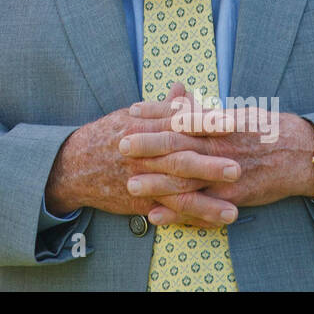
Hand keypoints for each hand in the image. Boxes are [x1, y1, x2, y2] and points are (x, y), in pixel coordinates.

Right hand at [45, 83, 240, 226]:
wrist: (75, 165)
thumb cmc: (109, 136)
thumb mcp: (131, 117)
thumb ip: (162, 107)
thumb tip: (183, 90)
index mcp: (144, 127)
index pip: (179, 123)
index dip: (205, 123)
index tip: (232, 123)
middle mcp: (143, 153)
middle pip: (179, 158)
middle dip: (209, 165)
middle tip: (239, 168)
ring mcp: (141, 179)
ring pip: (176, 192)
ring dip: (206, 203)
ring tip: (234, 210)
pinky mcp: (140, 201)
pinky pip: (169, 212)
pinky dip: (192, 219)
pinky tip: (215, 224)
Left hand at [120, 84, 313, 212]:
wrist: (302, 153)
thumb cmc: (266, 130)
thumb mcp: (236, 114)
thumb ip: (204, 110)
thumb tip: (180, 97)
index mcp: (219, 123)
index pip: (181, 115)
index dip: (155, 113)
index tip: (132, 110)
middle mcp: (219, 146)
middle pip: (178, 145)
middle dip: (148, 145)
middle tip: (120, 144)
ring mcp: (225, 172)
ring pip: (185, 178)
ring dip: (156, 182)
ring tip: (130, 185)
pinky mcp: (233, 195)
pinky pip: (200, 206)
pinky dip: (177, 212)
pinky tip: (156, 216)